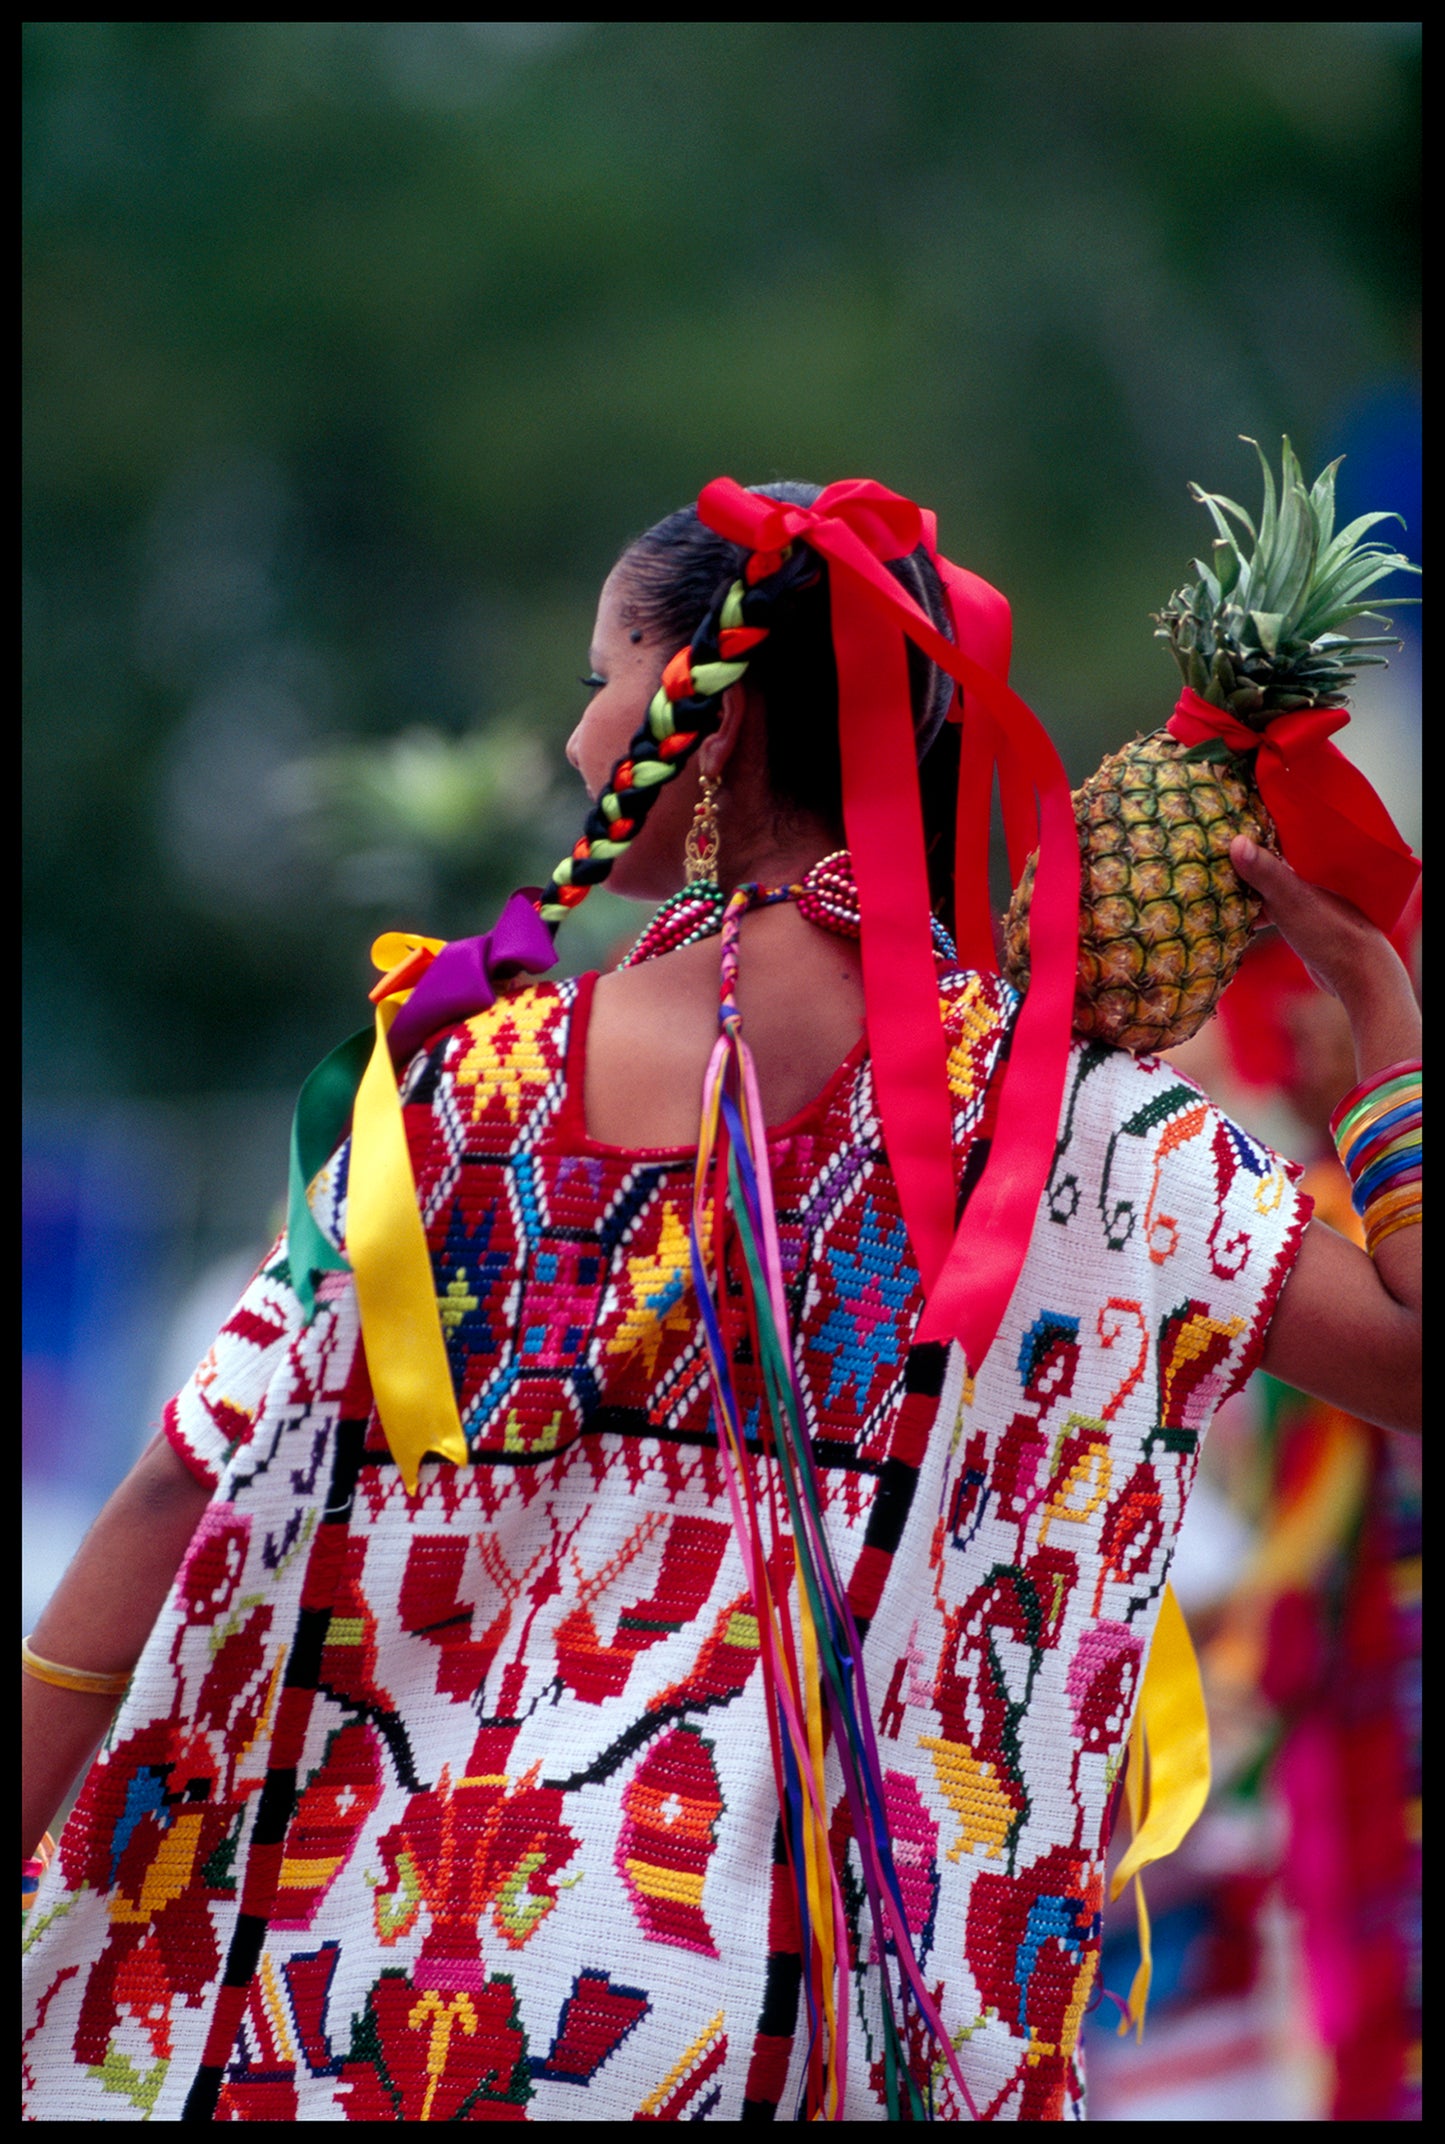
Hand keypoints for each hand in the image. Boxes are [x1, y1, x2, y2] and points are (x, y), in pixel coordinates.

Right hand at [1227, 837, 1405, 1006]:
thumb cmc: (1329, 932)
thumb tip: (1236, 841)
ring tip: (1211, 886)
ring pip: (1266, 887)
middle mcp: (1308, 875)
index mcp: (1310, 862)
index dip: (1249, 829)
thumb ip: (1265, 872)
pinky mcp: (1300, 922)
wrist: (1357, 975)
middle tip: (1206, 855)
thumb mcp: (1291, 901)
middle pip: (1267, 860)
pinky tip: (1231, 921)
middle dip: (1239, 859)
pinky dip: (1252, 913)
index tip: (1220, 825)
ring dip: (1243, 889)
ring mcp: (1304, 899)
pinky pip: (1269, 909)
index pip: (1275, 835)